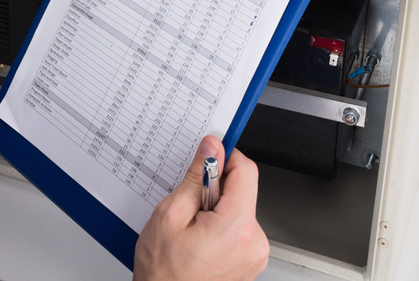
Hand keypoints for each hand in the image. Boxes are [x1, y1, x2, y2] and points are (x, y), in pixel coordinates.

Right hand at [133, 136, 268, 280]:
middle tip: (189, 206)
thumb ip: (196, 177)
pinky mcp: (250, 262)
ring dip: (217, 210)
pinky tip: (200, 241)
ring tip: (192, 230)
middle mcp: (254, 242)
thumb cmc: (164, 273)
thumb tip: (211, 149)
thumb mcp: (171, 215)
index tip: (209, 154)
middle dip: (215, 189)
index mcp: (237, 227)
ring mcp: (255, 255)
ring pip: (239, 210)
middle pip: (243, 191)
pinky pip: (240, 230)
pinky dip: (221, 227)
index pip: (246, 171)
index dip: (225, 156)